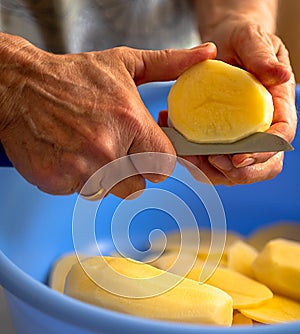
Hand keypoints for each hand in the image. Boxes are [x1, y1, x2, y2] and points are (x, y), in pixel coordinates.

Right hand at [0, 34, 215, 196]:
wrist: (19, 86)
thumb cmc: (73, 77)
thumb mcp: (124, 64)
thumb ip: (169, 64)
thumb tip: (206, 54)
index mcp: (130, 122)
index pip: (165, 165)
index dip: (156, 159)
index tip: (144, 149)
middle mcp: (109, 149)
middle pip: (138, 186)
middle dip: (130, 171)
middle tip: (111, 146)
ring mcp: (83, 168)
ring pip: (110, 191)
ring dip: (102, 176)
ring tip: (86, 147)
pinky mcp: (60, 181)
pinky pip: (81, 192)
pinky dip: (76, 179)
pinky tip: (68, 154)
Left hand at [172, 18, 296, 185]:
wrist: (222, 44)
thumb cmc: (240, 40)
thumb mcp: (250, 39)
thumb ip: (262, 56)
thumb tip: (281, 75)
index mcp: (278, 105)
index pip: (281, 137)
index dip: (264, 152)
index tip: (239, 157)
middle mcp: (265, 128)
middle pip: (264, 165)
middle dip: (240, 173)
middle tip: (212, 162)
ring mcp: (245, 139)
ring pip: (238, 172)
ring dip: (214, 172)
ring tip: (189, 156)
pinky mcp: (224, 143)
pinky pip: (215, 165)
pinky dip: (198, 164)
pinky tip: (181, 150)